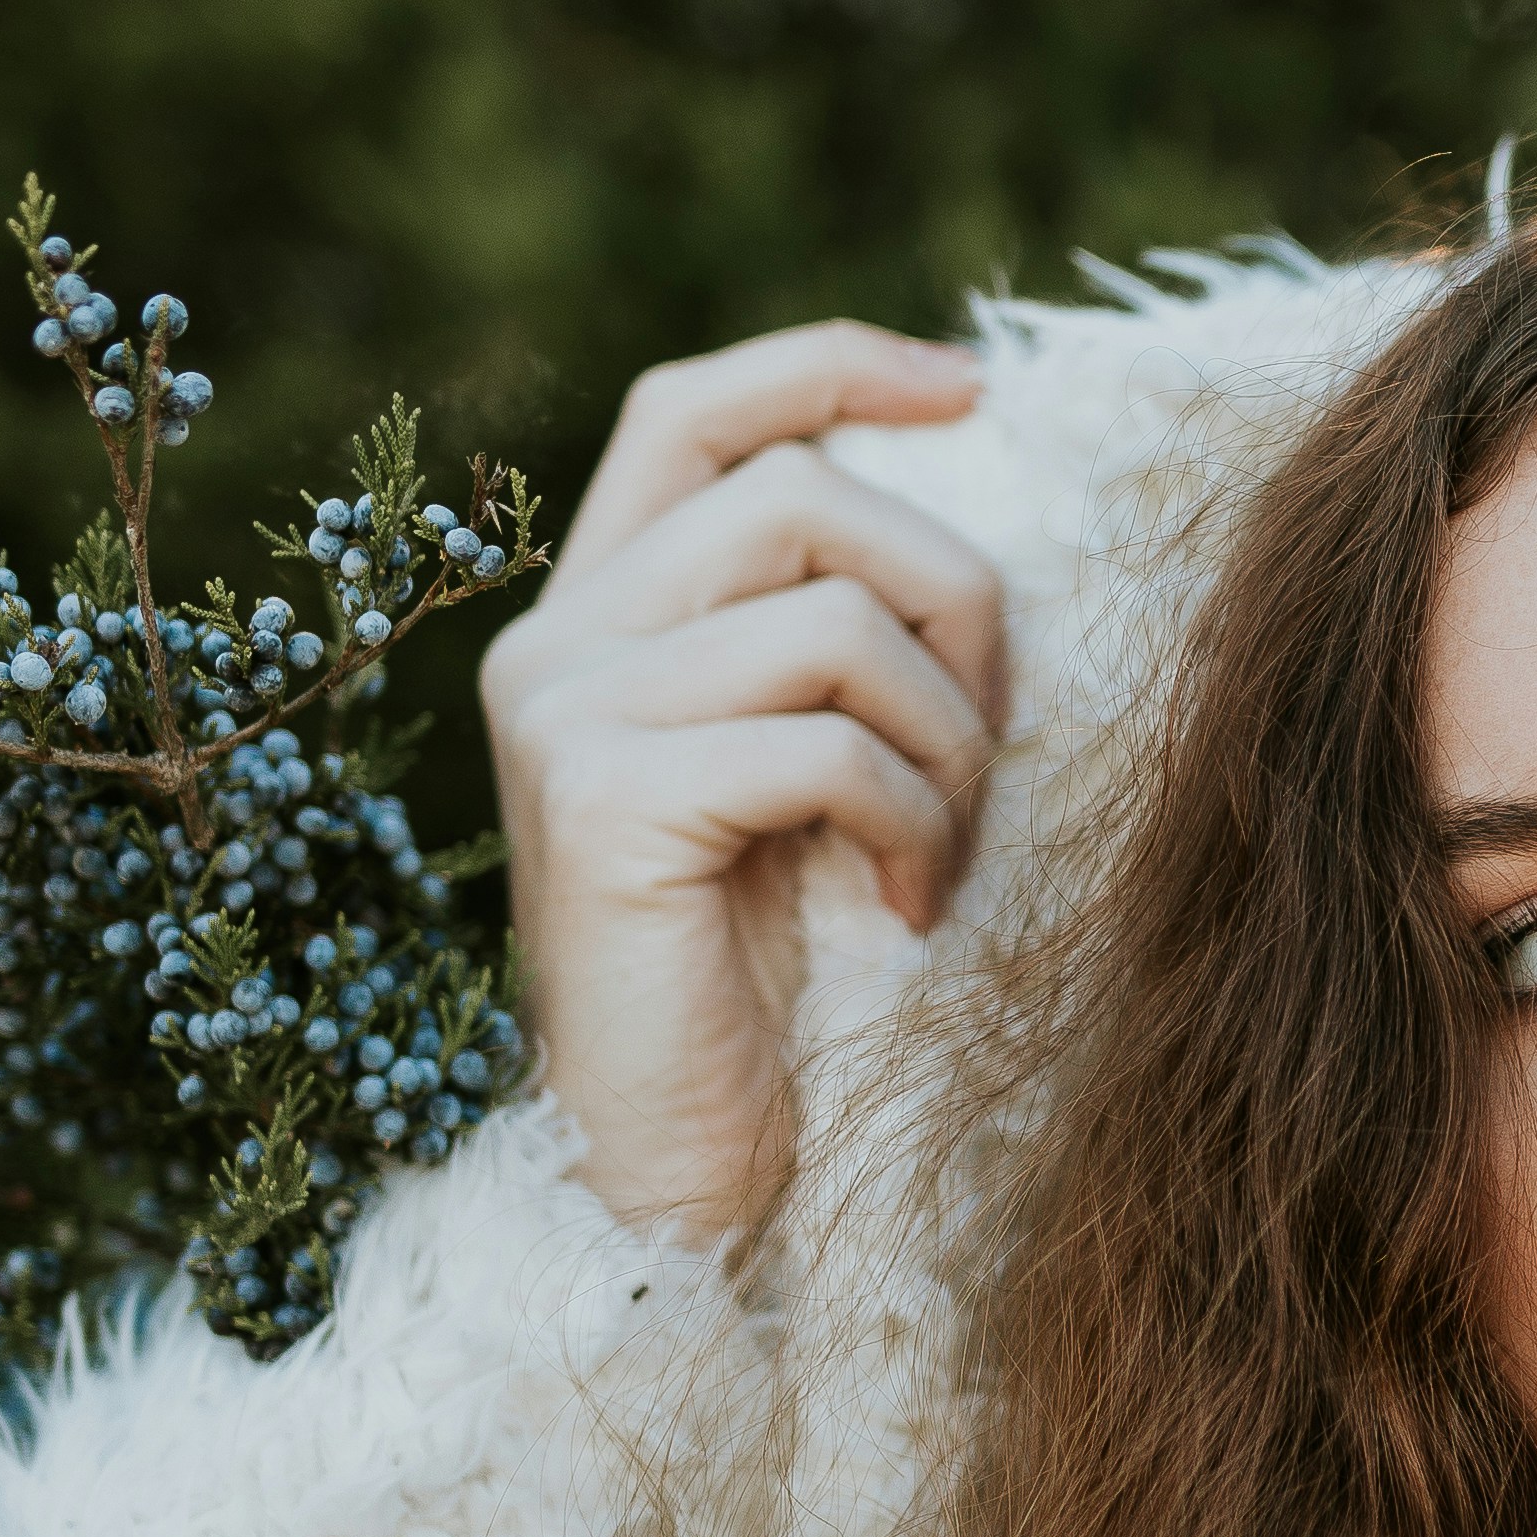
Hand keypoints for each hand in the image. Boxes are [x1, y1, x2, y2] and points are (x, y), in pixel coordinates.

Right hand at [480, 324, 1008, 1246]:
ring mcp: (562, 716)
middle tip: (984, 746)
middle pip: (805, 494)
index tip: (971, 388)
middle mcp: (553, 643)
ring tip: (941, 849)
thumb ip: (831, 648)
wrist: (680, 1171)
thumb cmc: (772, 985)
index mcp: (598, 616)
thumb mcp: (809, 781)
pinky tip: (904, 912)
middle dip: (951, 603)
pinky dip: (911, 827)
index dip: (830, 365)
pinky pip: (826, 746)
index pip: (693, 409)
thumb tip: (971, 522)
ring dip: (945, 739)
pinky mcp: (599, 803)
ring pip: (834, 620)